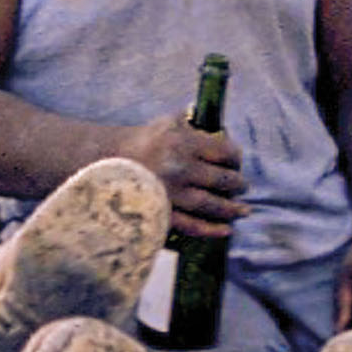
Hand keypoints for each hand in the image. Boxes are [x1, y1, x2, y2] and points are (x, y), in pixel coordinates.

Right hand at [124, 114, 249, 238]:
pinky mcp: (162, 212)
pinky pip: (192, 225)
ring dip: (232, 209)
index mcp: (184, 142)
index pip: (224, 152)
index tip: (237, 161)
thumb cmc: (144, 140)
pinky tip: (227, 230)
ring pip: (211, 204)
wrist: (108, 160)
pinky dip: (212, 229)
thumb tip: (218, 125)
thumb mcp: (168, 122)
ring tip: (244, 210)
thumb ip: (193, 121)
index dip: (236, 158)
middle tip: (243, 186)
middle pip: (222, 179)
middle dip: (238, 184)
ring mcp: (172, 193)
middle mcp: (180, 168)